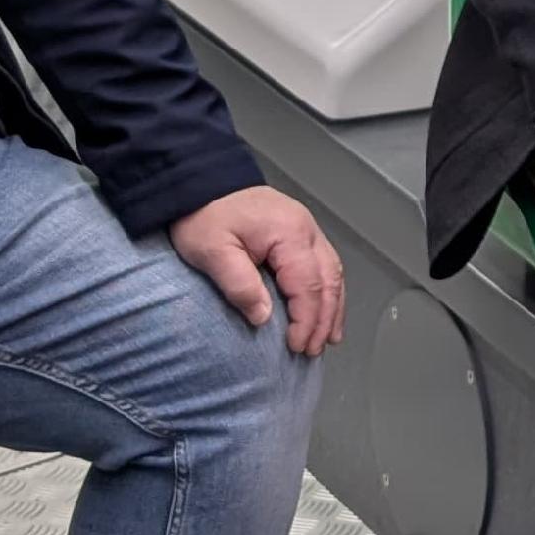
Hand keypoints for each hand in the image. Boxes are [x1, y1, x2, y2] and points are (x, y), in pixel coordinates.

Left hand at [167, 184, 346, 353]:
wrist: (201, 183)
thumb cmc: (205, 215)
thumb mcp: (211, 251)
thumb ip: (239, 284)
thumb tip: (264, 317)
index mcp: (289, 234)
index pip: (308, 286)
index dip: (305, 320)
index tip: (295, 346)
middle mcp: (306, 230)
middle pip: (328, 281)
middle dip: (323, 320)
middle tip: (311, 350)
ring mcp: (307, 229)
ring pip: (333, 273)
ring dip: (332, 308)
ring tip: (326, 338)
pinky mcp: (300, 233)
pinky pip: (326, 266)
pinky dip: (329, 291)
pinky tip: (327, 309)